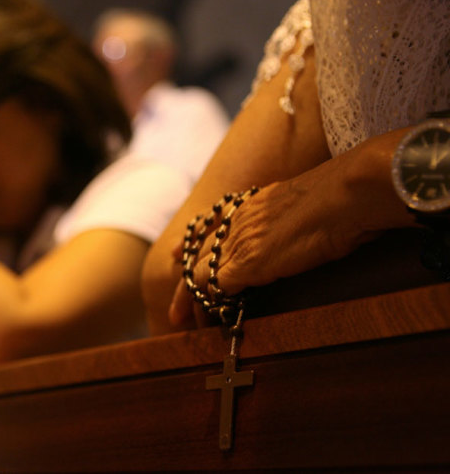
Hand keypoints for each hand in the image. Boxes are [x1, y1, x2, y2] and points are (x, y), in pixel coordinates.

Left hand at [167, 167, 380, 327]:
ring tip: (183, 322)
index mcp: (250, 205)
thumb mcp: (305, 200)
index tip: (173, 254)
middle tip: (175, 310)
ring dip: (192, 301)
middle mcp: (237, 221)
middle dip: (184, 284)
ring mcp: (240, 241)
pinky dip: (211, 306)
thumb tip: (304, 225)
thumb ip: (291, 214)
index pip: (209, 225)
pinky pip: (217, 288)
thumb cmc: (341, 198)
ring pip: (200, 274)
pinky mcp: (248, 263)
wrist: (343, 195)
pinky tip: (210, 320)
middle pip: (197, 255)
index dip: (189, 243)